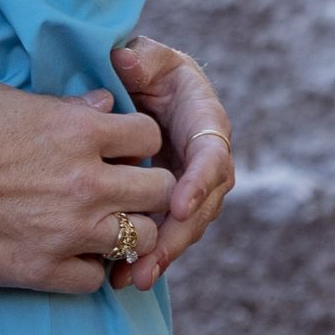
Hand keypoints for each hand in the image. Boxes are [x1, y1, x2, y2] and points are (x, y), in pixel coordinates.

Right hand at [0, 81, 175, 294]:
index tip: (121, 148)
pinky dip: (89, 268)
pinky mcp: (43, 270)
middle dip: (146, 186)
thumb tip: (104, 105)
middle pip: (158, 189)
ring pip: (140, 238)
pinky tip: (68, 253)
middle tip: (121, 189)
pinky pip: (96, 279)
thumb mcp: (6, 99)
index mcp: (76, 129)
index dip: (138, 140)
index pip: (148, 134)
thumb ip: (64, 105)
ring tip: (98, 225)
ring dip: (124, 230)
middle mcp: (85, 180)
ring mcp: (68, 229)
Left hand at [106, 37, 235, 289]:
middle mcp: (205, 159)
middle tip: (151, 260)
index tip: (178, 204)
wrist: (141, 85)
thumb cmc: (147, 66)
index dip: (198, 182)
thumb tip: (125, 61)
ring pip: (185, 227)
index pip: (212, 157)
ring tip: (133, 278)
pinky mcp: (169, 203)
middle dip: (178, 235)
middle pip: (203, 205)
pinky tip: (122, 279)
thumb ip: (140, 58)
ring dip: (162, 254)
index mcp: (206, 121)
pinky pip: (164, 232)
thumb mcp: (146, 55)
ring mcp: (190, 185)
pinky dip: (147, 255)